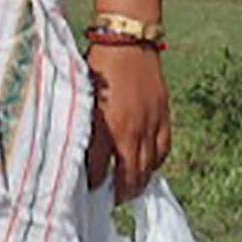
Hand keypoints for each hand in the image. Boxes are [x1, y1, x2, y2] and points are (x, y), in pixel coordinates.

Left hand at [88, 42, 171, 195]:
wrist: (127, 41)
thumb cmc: (98, 67)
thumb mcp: (83, 98)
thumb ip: (83, 125)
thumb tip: (78, 148)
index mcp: (104, 126)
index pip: (97, 170)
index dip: (93, 184)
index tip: (88, 189)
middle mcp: (128, 130)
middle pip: (128, 176)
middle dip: (119, 194)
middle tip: (111, 200)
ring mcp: (149, 124)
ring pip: (148, 168)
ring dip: (139, 184)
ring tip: (130, 190)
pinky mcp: (163, 116)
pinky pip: (163, 150)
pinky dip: (156, 163)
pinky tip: (149, 168)